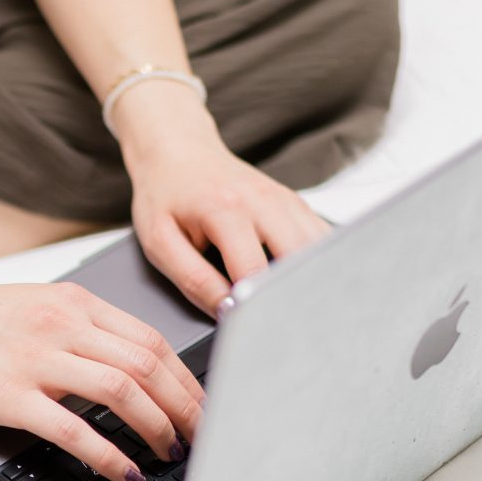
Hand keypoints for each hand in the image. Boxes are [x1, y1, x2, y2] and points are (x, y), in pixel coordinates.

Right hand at [0, 279, 204, 480]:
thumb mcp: (36, 310)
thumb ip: (82, 333)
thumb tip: (133, 374)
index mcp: (74, 303)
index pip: (152, 341)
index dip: (188, 380)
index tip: (204, 409)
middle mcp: (63, 325)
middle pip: (149, 365)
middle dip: (187, 408)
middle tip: (204, 440)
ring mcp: (36, 358)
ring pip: (123, 391)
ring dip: (157, 428)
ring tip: (170, 455)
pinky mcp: (9, 394)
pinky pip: (74, 428)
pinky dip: (108, 453)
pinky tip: (123, 471)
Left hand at [115, 81, 331, 315]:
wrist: (178, 151)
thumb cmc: (165, 196)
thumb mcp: (160, 241)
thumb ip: (192, 279)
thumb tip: (226, 312)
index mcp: (226, 209)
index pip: (255, 272)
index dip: (255, 307)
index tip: (250, 329)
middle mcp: (264, 201)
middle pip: (300, 260)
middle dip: (294, 297)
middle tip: (284, 327)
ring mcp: (285, 200)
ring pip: (319, 249)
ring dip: (313, 280)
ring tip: (300, 311)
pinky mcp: (295, 204)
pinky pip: (321, 239)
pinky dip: (317, 264)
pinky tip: (306, 284)